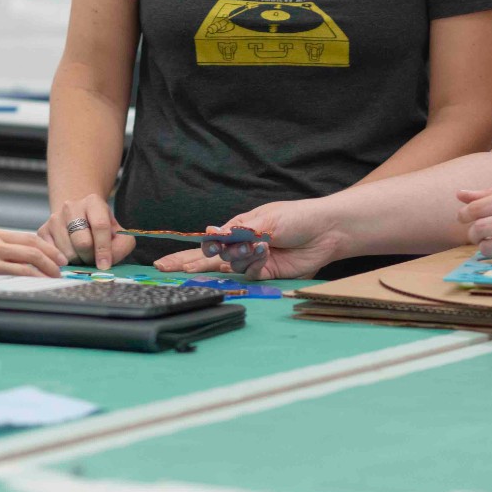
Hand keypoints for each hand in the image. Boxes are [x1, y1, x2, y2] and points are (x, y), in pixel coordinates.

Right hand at [0, 230, 69, 277]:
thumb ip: (3, 250)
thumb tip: (31, 259)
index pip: (29, 237)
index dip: (48, 247)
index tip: (60, 258)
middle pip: (32, 247)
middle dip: (51, 258)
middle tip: (62, 269)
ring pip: (26, 261)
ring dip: (45, 270)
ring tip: (54, 279)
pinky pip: (14, 274)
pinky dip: (30, 279)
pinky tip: (38, 284)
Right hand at [38, 195, 134, 270]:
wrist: (78, 218)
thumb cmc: (100, 228)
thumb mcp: (118, 233)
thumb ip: (122, 245)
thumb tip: (106, 262)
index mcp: (93, 202)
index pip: (100, 226)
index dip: (104, 249)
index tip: (105, 265)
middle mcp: (71, 206)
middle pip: (82, 242)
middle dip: (90, 257)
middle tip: (93, 260)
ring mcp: (55, 218)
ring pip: (67, 252)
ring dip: (77, 261)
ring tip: (81, 256)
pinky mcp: (43, 231)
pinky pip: (52, 255)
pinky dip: (63, 262)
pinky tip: (69, 257)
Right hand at [153, 200, 341, 279]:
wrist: (325, 231)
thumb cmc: (295, 217)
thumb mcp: (264, 219)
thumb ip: (237, 230)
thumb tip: (212, 232)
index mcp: (238, 229)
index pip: (207, 242)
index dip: (189, 252)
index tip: (170, 261)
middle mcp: (242, 246)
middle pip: (209, 260)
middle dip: (188, 265)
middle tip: (165, 270)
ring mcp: (253, 261)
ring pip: (232, 266)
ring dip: (241, 256)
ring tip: (259, 245)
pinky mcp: (267, 273)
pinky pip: (251, 273)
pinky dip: (255, 262)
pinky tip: (265, 251)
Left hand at [456, 181, 491, 265]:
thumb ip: (491, 193)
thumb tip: (459, 195)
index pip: (477, 207)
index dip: (464, 214)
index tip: (463, 218)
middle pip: (479, 228)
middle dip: (472, 233)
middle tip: (475, 233)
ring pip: (488, 247)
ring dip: (483, 247)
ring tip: (491, 242)